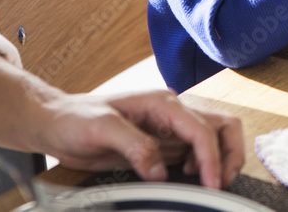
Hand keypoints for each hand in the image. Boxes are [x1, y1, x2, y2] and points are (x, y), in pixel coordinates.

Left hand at [37, 90, 243, 188]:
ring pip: (214, 137)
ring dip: (221, 158)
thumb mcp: (101, 128)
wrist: (57, 122)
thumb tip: (160, 172)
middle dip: (230, 153)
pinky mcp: (162, 143)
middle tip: (221, 182)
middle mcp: (172, 112)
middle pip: (221, 126)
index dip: (211, 158)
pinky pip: (195, 152)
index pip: (201, 130)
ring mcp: (169, 127)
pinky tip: (189, 179)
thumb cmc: (75, 118)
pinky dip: (203, 165)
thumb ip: (135, 146)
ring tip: (210, 182)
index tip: (212, 185)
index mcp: (162, 102)